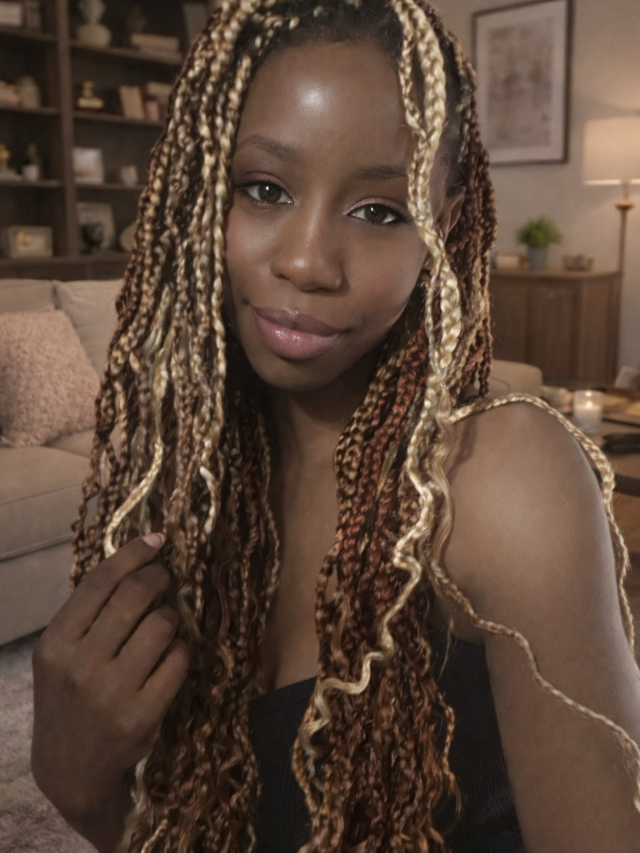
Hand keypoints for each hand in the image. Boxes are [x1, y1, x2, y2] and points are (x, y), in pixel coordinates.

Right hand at [31, 534, 188, 838]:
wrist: (70, 770)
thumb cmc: (69, 698)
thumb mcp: (61, 655)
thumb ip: (89, 613)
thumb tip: (137, 558)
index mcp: (55, 644)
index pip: (100, 582)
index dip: (133, 554)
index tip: (156, 540)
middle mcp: (80, 666)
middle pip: (135, 595)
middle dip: (160, 579)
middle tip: (166, 580)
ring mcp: (111, 692)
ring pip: (162, 624)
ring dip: (171, 616)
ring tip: (165, 623)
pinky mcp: (142, 715)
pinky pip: (178, 660)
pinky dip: (180, 650)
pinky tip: (171, 655)